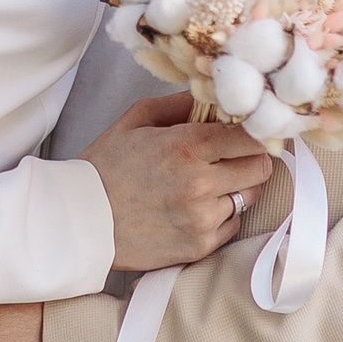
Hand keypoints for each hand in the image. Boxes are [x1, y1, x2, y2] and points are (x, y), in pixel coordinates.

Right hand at [79, 92, 273, 271]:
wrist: (81, 222)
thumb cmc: (105, 167)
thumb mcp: (135, 120)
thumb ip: (179, 103)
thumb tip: (212, 95)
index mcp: (186, 146)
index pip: (253, 136)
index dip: (258, 130)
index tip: (251, 130)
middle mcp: (200, 184)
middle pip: (262, 167)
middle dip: (251, 157)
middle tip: (231, 155)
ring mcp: (202, 218)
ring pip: (250, 196)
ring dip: (236, 187)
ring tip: (206, 183)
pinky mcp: (200, 246)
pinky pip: (233, 224)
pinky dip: (221, 214)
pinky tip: (195, 207)